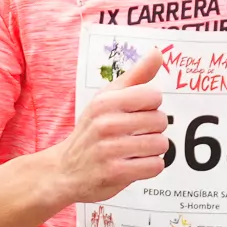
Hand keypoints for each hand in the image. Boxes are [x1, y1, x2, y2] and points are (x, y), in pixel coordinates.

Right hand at [56, 49, 168, 204]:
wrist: (65, 170)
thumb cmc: (92, 130)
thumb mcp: (106, 99)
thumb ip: (135, 76)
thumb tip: (157, 53)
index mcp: (105, 101)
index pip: (153, 96)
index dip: (151, 106)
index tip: (136, 113)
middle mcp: (106, 123)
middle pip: (160, 121)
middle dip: (153, 129)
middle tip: (135, 134)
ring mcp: (110, 150)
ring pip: (161, 144)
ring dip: (153, 149)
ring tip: (135, 150)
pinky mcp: (116, 173)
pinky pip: (155, 166)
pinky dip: (150, 166)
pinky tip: (135, 164)